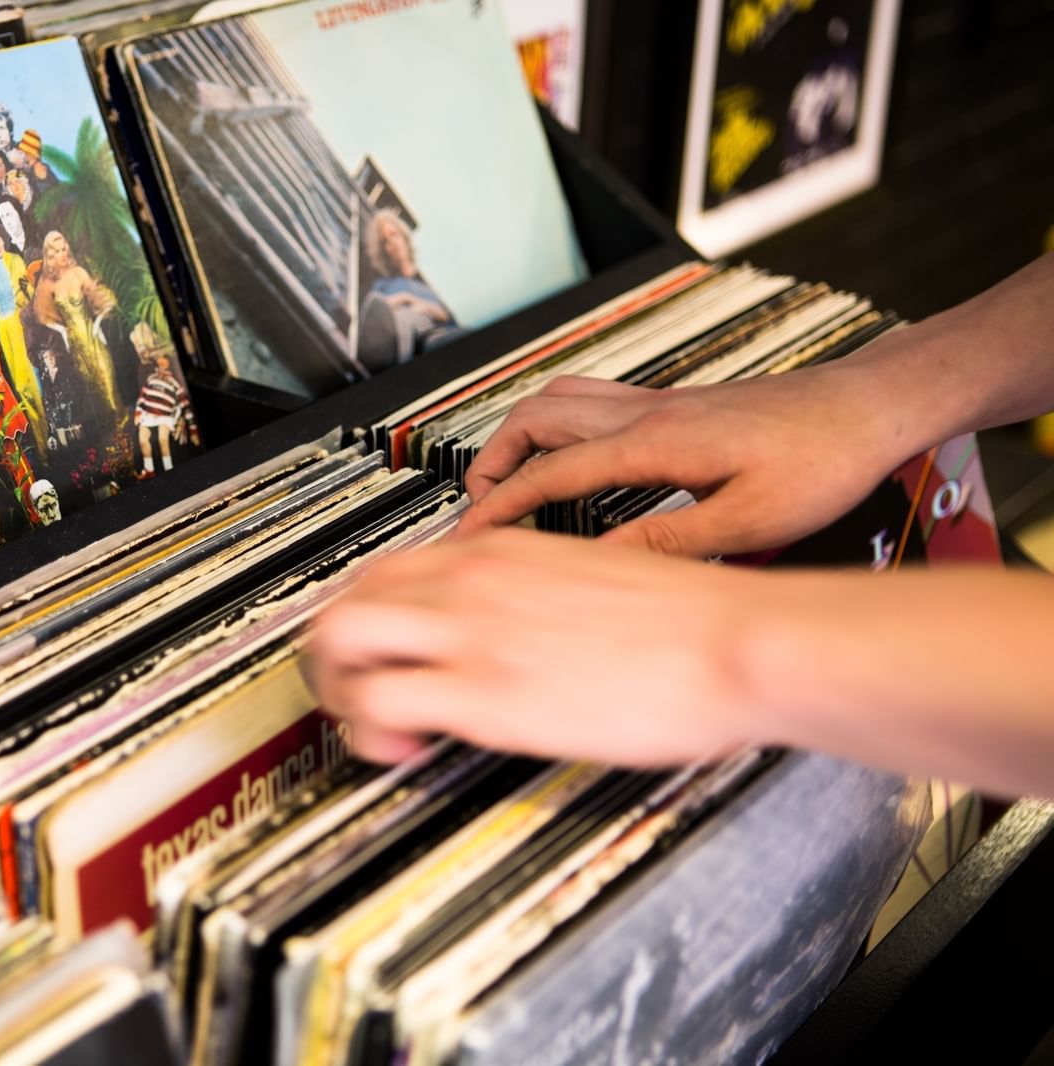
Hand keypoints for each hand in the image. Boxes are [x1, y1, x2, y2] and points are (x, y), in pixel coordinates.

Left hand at [304, 528, 762, 765]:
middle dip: (328, 649)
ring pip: (341, 639)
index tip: (376, 648)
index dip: (365, 613)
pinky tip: (400, 749)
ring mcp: (469, 631)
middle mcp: (469, 579)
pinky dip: (368, 731)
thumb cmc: (687, 622)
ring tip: (363, 723)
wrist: (733, 640)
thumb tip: (511, 626)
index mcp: (497, 550)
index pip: (386, 567)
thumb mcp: (590, 581)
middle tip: (348, 689)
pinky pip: (379, 703)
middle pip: (345, 597)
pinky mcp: (481, 690)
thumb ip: (533, 592)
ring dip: (335, 686)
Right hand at [459, 363, 919, 557]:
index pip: (551, 473)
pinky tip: (565, 456)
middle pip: (536, 418)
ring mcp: (657, 403)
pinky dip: (555, 425)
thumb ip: (665, 542)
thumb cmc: (821, 459)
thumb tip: (601, 561)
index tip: (470, 534)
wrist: (867, 408)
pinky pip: (589, 401)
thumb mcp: (747, 522)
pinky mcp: (673, 404)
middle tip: (477, 506)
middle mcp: (647, 413)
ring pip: (558, 399)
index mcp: (655, 444)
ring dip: (520, 435)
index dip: (501, 506)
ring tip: (507, 478)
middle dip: (493, 460)